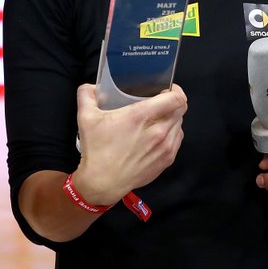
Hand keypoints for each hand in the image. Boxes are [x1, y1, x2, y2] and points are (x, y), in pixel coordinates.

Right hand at [71, 83, 186, 204]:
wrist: (102, 182)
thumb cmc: (97, 150)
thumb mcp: (86, 117)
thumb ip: (86, 95)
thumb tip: (90, 86)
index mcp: (142, 116)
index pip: (176, 98)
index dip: (175, 90)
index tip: (167, 89)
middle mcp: (158, 131)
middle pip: (181, 109)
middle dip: (173, 102)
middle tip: (161, 102)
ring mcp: (165, 147)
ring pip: (180, 124)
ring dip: (172, 118)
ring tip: (158, 119)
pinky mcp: (167, 160)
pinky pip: (177, 139)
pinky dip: (172, 134)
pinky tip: (158, 135)